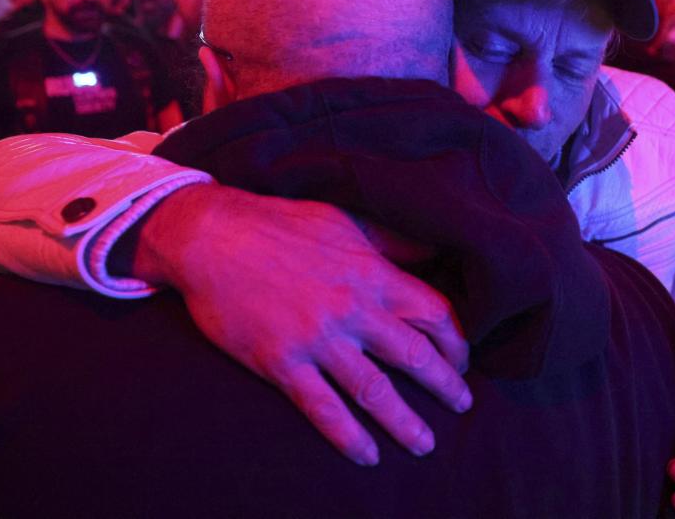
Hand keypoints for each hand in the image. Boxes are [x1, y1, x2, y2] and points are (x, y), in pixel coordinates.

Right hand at [130, 183, 472, 464]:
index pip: (434, 312)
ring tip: (424, 443)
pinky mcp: (281, 362)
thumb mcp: (343, 220)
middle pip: (415, 355)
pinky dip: (348, 437)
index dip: (456, 340)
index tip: (462, 358)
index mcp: (371, 272)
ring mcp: (318, 339)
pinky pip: (323, 409)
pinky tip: (367, 455)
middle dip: (446, 385)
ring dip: (406, 422)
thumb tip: (433, 251)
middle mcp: (353, 309)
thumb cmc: (279, 224)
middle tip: (463, 405)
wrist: (211, 236)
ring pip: (375, 391)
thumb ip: (391, 240)